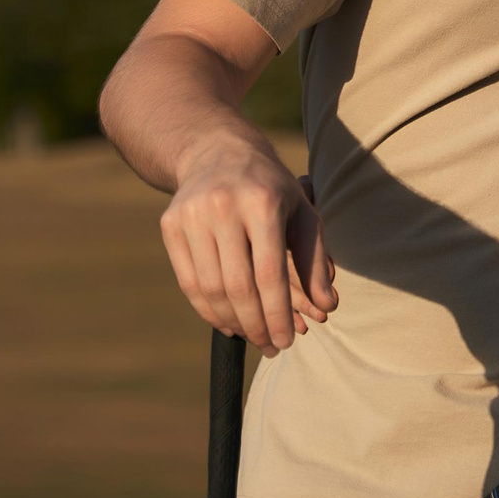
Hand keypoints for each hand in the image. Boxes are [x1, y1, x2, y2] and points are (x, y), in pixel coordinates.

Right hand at [159, 139, 337, 353]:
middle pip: (238, 286)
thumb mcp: (302, 212)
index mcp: (262, 202)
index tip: (286, 342)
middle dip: (256, 325)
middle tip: (270, 346)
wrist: (218, 151)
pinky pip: (188, 282)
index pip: (270, 274)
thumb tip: (328, 305)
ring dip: (232, 322)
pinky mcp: (170, 224)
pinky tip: (227, 322)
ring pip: (210, 289)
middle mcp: (223, 206)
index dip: (278, 315)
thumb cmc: (271, 188)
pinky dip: (207, 310)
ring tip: (252, 336)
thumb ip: (315, 259)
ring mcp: (192, 215)